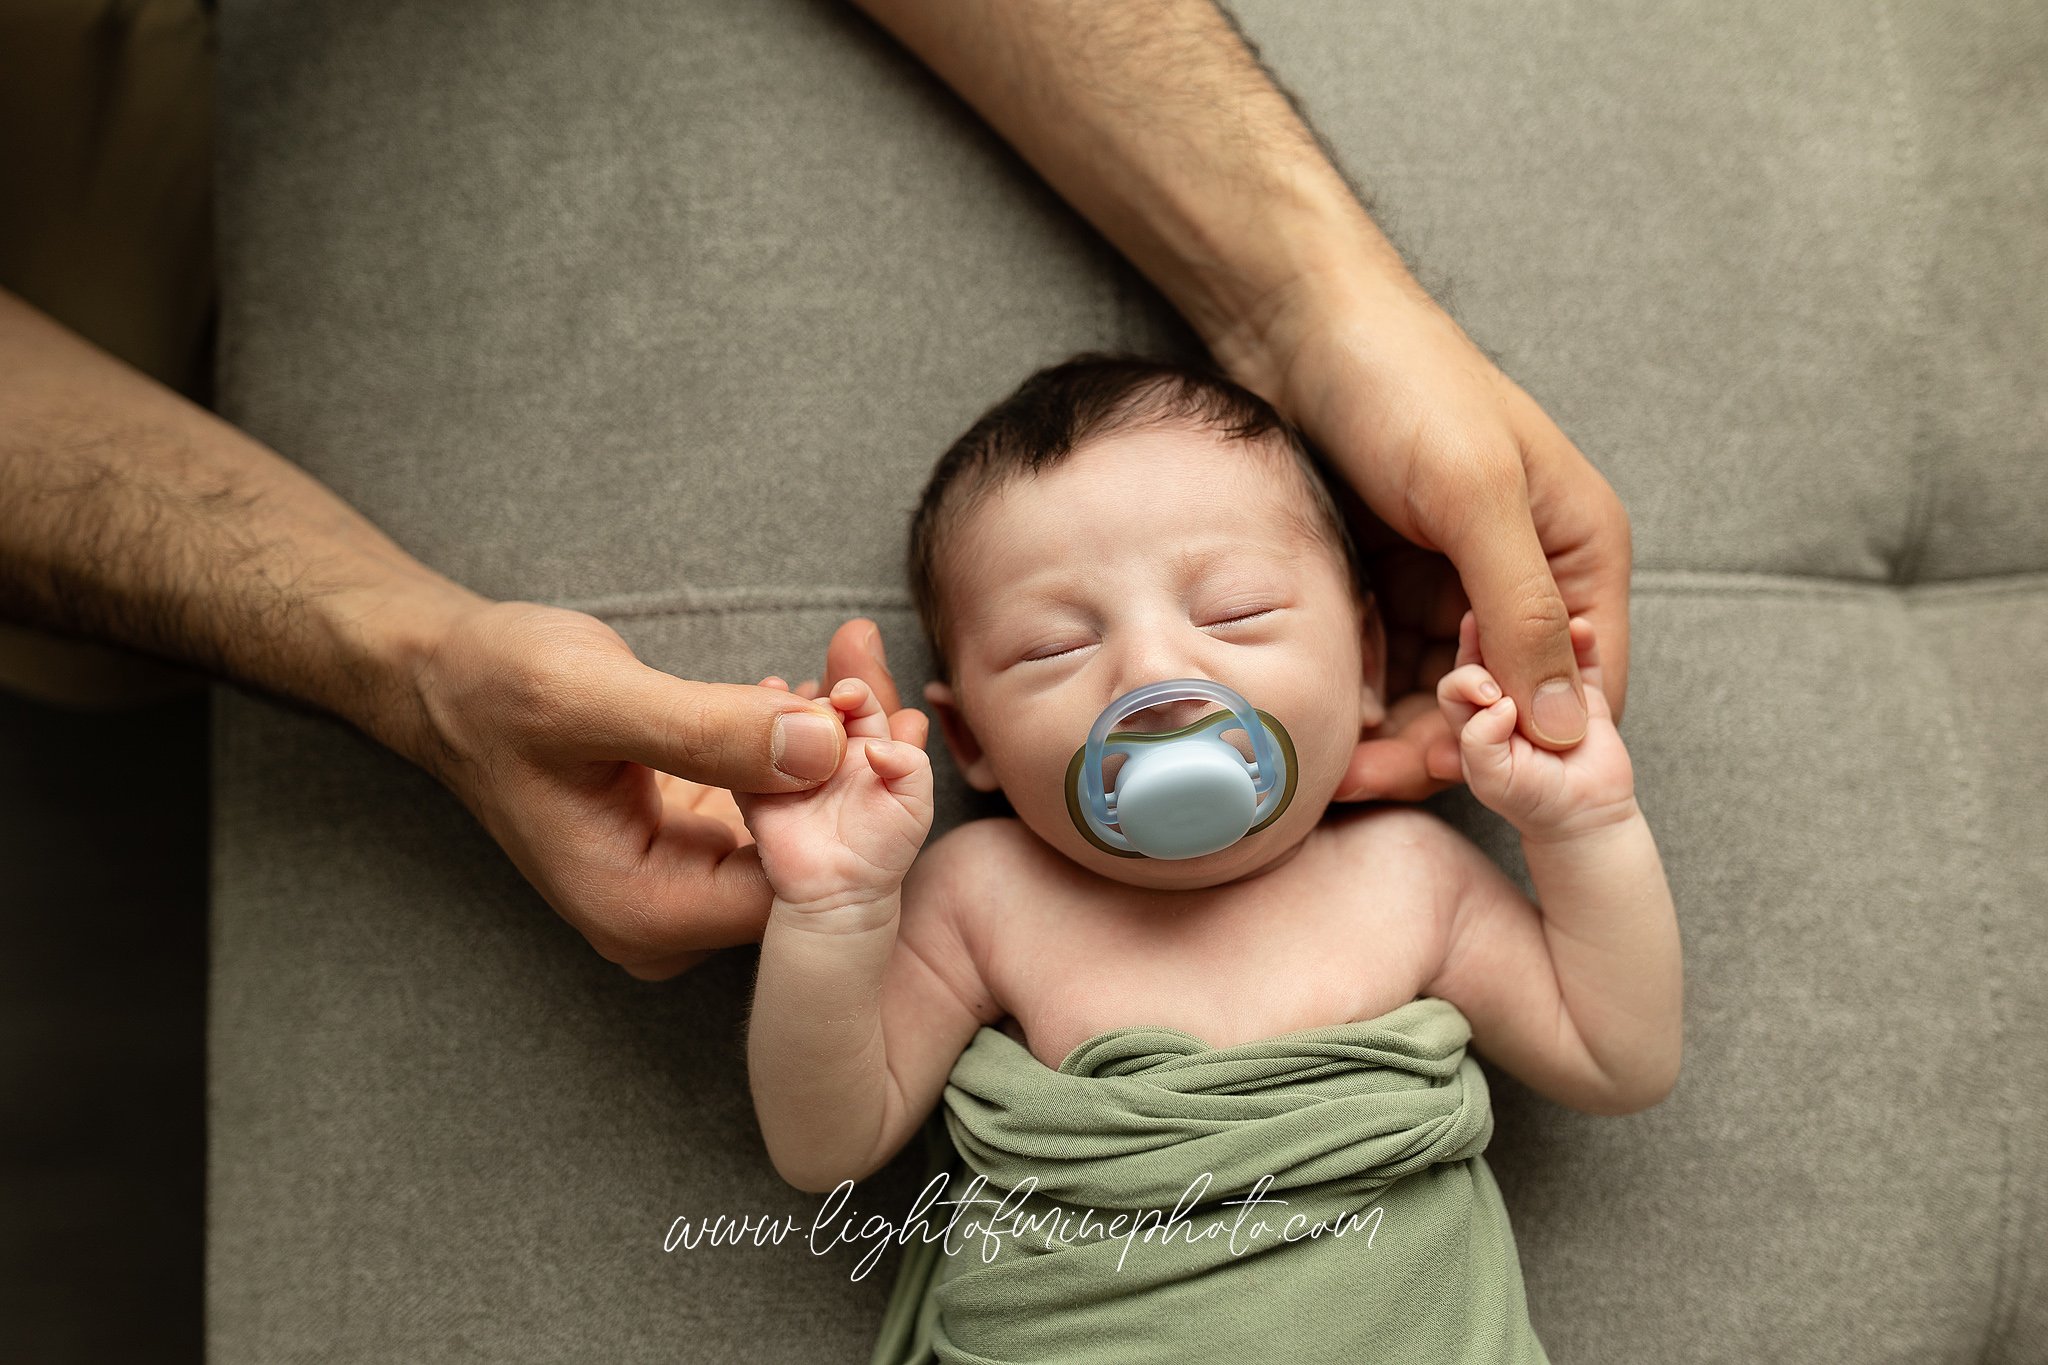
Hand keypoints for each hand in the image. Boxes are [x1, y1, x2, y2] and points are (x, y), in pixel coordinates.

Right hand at [408, 602, 926, 980]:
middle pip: (804, 863)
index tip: (882, 724)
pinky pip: (770, 806)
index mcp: (645, 911)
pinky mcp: (689, 841)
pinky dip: (798, 750)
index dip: (850, 812)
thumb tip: (824, 746)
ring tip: (853, 672)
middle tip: (876, 685)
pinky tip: (816, 690)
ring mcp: (680, 882)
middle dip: (851, 775)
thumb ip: (707, 730)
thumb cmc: (497, 686)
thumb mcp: (596, 697)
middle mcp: (667, 917)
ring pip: (796, 829)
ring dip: (832, 753)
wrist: (445, 677)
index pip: (794, 892)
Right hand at [695, 618, 932, 854]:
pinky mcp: (757, 793)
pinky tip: (744, 716)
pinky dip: (740, 737)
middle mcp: (825, 753)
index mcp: (863, 747)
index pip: (858, 703)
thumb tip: (879, 745)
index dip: (854, 691)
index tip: (847, 696)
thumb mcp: (915, 805)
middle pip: (816, 707)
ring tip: (774, 689)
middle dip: (816, 697)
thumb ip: (911, 766)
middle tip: (820, 706)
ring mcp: (788, 770)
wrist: (842, 894)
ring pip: (777, 725)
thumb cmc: (882, 851)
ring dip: (775, 704)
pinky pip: (743, 760)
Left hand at [1217, 273, 1631, 805]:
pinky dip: (1360, 698)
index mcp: (1579, 553)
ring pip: (1435, 698)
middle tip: (1359, 779)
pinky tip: (1319, 717)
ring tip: (1326, 762)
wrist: (1297, 322)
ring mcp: (1450, 584)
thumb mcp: (1473, 495)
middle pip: (1501, 706)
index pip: (1583, 688)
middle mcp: (1523, 579)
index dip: (1531, 746)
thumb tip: (1569, 729)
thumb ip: (1522, 610)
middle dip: (1440, 750)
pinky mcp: (1387, 583)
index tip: (1460, 774)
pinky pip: (1384, 667)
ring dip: (1390, 737)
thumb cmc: (1402, 384)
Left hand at [1436, 609, 1635, 840]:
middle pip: (1491, 654)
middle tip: (1501, 624)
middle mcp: (1506, 696)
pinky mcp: (1585, 691)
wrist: (1585, 815)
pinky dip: (1583, 641)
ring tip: (1543, 611)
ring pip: (1537, 648)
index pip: (1458, 685)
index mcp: (1474, 718)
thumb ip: (1480, 742)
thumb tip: (1499, 701)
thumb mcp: (1492, 779)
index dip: (1468, 679)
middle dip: (1492, 635)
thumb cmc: (1531, 801)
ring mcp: (1546, 690)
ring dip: (1539, 626)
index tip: (1491, 695)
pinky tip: (1581, 628)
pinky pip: (1584, 659)